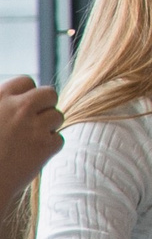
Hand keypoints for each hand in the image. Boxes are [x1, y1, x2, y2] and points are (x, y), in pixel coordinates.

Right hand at [0, 75, 61, 201]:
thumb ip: (3, 106)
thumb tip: (17, 99)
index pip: (26, 81)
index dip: (28, 95)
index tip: (23, 108)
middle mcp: (18, 108)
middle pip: (50, 94)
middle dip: (46, 107)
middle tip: (35, 123)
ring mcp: (33, 126)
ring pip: (57, 117)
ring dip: (47, 129)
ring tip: (27, 143)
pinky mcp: (45, 146)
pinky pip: (58, 139)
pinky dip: (48, 149)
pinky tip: (30, 157)